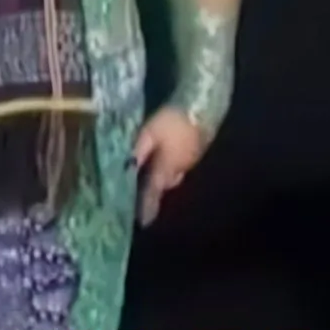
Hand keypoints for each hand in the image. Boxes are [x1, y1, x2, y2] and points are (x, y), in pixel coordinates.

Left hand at [132, 106, 207, 225]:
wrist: (203, 106)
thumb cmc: (173, 121)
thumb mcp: (149, 133)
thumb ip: (138, 152)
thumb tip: (126, 170)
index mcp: (166, 169)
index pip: (153, 193)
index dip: (146, 208)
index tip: (142, 222)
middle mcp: (179, 170)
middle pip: (163, 186)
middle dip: (152, 192)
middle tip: (138, 195)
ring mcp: (190, 161)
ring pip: (171, 176)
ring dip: (160, 179)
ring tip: (147, 177)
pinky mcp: (196, 151)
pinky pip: (178, 166)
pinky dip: (167, 167)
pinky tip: (162, 158)